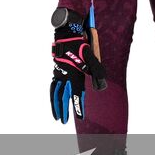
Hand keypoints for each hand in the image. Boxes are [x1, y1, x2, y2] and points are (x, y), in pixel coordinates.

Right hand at [50, 7, 106, 122]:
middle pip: (63, 96)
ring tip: (57, 116)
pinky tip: (55, 99)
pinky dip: (53, 95)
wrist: (66, 31)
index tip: (80, 118)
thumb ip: (96, 71)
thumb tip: (101, 86)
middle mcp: (65, 75)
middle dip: (64, 110)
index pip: (76, 94)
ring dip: (56, 106)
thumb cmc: (80, 42)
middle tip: (63, 122)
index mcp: (74, 73)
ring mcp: (58, 72)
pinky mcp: (56, 69)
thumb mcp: (91, 55)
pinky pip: (53, 86)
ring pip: (56, 93)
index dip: (78, 106)